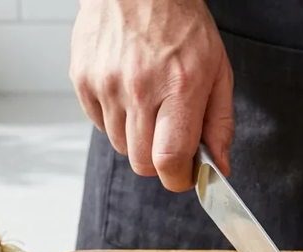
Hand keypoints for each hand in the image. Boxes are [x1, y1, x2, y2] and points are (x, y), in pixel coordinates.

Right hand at [70, 0, 233, 191]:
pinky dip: (115, 119)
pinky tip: (127, 91)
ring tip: (148, 103)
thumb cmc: (180, 22)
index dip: (178, 178)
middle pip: (142, 162)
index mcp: (180, 85)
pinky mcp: (83, 80)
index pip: (169, 159)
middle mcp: (140, 87)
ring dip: (137, 138)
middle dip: (158, 161)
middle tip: (168, 137)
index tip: (184, 175)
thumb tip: (219, 167)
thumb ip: (220, 123)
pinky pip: (100, 125)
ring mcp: (107, 84)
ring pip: (121, 146)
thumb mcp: (218, 69)